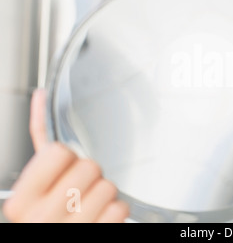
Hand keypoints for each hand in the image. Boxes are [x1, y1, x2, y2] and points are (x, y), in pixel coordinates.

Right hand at [2, 89, 129, 221]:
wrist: (59, 239)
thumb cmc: (51, 210)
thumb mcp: (38, 179)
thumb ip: (41, 139)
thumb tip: (41, 96)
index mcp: (21, 201)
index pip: (59, 151)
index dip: (67, 156)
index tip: (63, 169)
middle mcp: (41, 219)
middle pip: (89, 166)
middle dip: (90, 175)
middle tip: (80, 190)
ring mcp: (72, 230)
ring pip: (108, 187)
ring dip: (105, 194)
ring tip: (90, 206)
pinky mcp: (98, 234)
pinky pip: (120, 208)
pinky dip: (116, 210)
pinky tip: (101, 218)